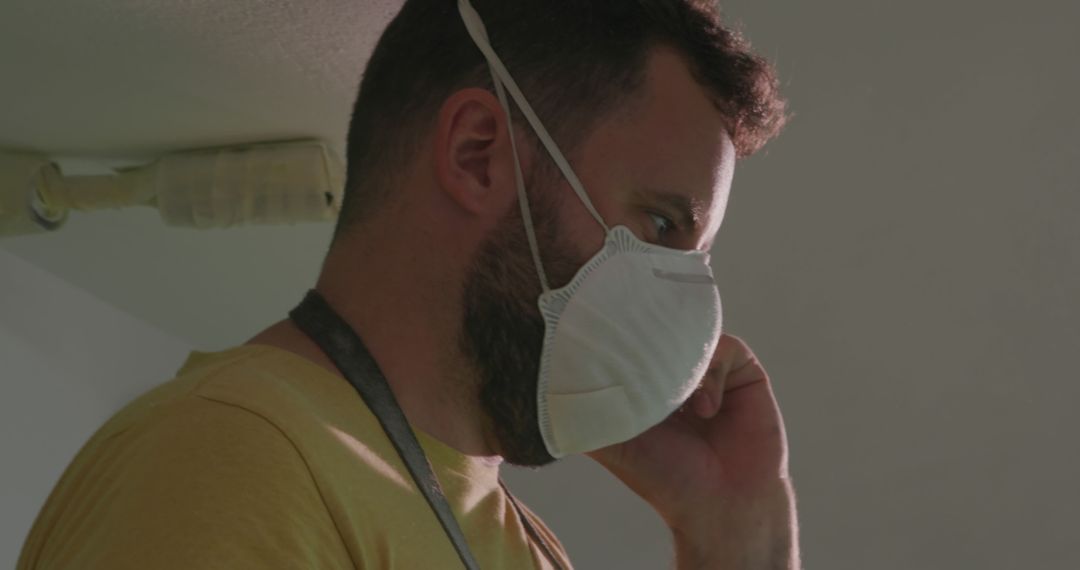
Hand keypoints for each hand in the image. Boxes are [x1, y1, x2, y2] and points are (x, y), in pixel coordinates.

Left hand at [584, 333, 790, 529]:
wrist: (724, 504)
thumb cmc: (666, 479)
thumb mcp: (614, 442)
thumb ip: (588, 413)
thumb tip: (547, 385)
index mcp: (645, 384)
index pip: (630, 343)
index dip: (620, 337)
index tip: (609, 334)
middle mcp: (677, 373)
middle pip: (662, 330)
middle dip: (651, 339)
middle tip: (640, 351)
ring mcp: (710, 370)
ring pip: (693, 335)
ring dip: (683, 361)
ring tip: (678, 397)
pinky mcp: (742, 370)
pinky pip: (726, 347)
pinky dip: (714, 374)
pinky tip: (706, 410)